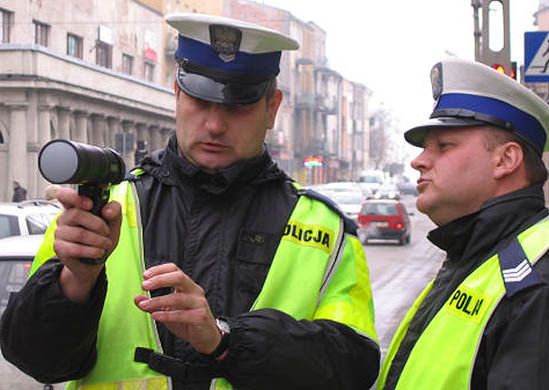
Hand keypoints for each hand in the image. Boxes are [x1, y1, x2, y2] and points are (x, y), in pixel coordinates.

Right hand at [54, 187, 121, 301]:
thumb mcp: (113, 222)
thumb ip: (114, 211)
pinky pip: (75, 248)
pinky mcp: (59, 247)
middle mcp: (65, 217)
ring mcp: (60, 232)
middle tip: (106, 231)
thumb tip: (107, 210)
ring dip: (98, 240)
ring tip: (105, 244)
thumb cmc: (102, 237)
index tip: (89, 204)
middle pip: (77, 214)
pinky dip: (91, 251)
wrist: (96, 259)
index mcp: (76, 206)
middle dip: (97, 225)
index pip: (65, 195)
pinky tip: (98, 251)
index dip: (74, 197)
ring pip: (79, 233)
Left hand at [134, 263, 221, 354]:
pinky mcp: (200, 317)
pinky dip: (167, 315)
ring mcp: (198, 303)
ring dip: (158, 301)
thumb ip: (153, 304)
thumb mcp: (168, 311)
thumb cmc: (188, 321)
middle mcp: (194, 291)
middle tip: (145, 286)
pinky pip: (182, 314)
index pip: (174, 270)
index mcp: (187, 286)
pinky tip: (156, 315)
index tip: (145, 275)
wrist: (206, 337)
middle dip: (159, 280)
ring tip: (145, 305)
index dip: (159, 270)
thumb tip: (137, 298)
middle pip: (178, 278)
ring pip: (178, 297)